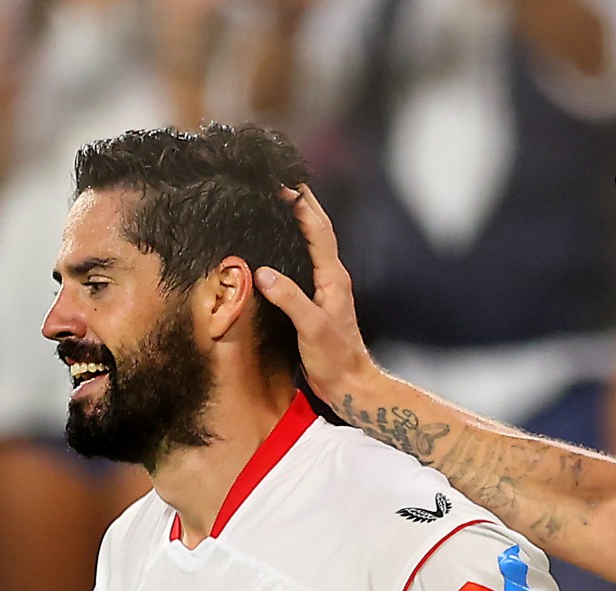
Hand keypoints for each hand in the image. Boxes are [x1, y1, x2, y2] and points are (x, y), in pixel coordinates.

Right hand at [254, 185, 382, 415]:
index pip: (317, 232)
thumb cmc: (336, 359)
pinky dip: (297, 245)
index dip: (302, 207)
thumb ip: (290, 299)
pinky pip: (307, 262)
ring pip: (315, 244)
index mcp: (333, 278)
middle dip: (305, 204)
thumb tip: (264, 273)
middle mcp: (333, 278)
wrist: (351, 384)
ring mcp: (327, 289)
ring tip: (286, 203)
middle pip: (320, 231)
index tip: (283, 185)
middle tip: (286, 181)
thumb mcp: (311, 328)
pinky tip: (285, 246)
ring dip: (303, 221)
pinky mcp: (319, 300)